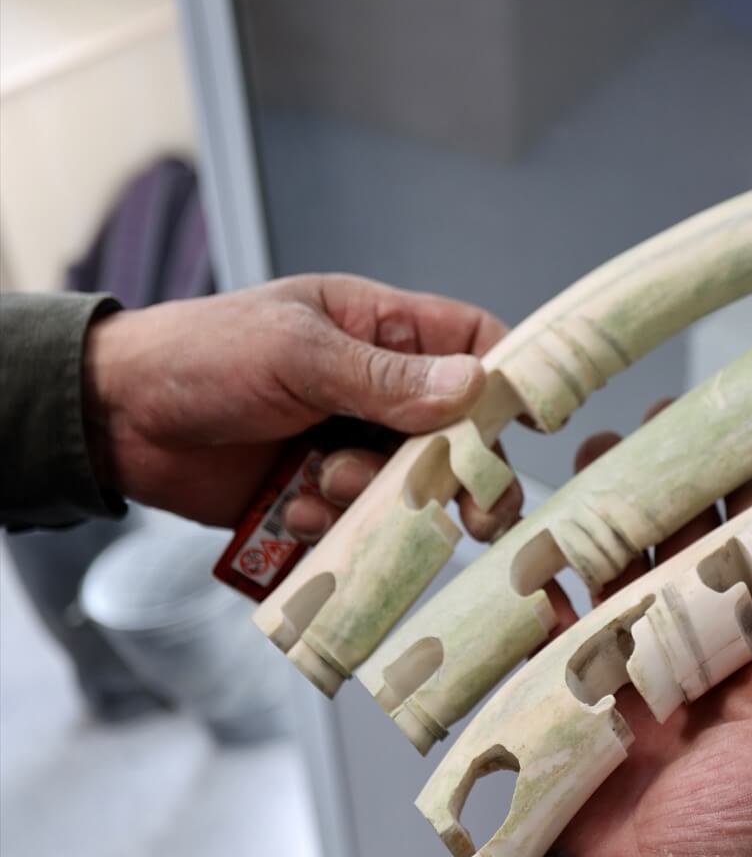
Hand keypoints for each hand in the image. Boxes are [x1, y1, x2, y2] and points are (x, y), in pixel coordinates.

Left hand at [83, 275, 521, 533]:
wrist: (112, 419)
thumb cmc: (202, 356)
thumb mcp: (295, 352)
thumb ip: (384, 377)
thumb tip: (475, 384)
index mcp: (378, 330)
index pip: (472, 344)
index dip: (510, 379)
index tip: (534, 424)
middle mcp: (374, 390)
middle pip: (457, 434)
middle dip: (460, 471)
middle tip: (474, 510)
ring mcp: (345, 446)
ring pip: (407, 489)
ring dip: (377, 499)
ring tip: (323, 483)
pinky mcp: (314, 498)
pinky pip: (355, 526)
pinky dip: (332, 526)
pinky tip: (291, 507)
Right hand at [552, 418, 751, 856]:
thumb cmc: (728, 854)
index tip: (750, 442)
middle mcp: (704, 659)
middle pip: (694, 554)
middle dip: (678, 491)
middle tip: (659, 431)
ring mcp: (633, 671)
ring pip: (625, 572)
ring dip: (612, 517)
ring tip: (599, 462)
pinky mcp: (569, 687)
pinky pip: (556, 619)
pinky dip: (546, 579)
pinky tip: (539, 538)